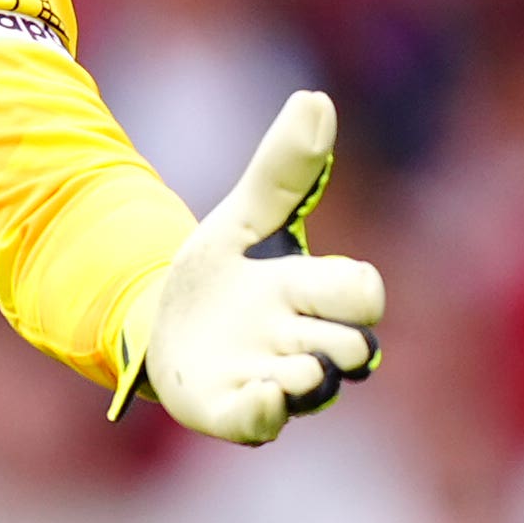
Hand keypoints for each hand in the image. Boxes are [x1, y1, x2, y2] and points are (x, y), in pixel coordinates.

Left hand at [137, 90, 384, 444]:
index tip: (348, 287)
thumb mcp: (242, 218)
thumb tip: (314, 98)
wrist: (160, 323)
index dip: (360, 292)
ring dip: (308, 378)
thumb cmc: (219, 273)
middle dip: (340, 341)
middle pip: (352, 348)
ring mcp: (272, 380)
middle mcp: (304, 342)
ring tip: (293, 370)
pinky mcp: (234, 411)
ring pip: (314, 389)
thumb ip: (280, 171)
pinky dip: (265, 411)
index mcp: (312, 293)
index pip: (363, 295)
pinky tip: (258, 393)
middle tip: (304, 328)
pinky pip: (260, 424)